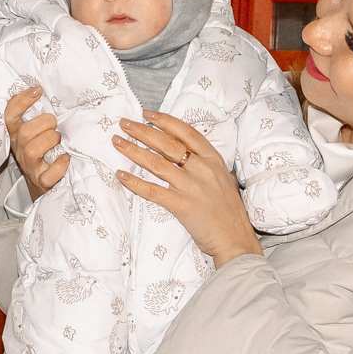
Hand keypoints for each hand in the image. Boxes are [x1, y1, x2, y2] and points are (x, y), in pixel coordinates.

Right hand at [4, 87, 64, 198]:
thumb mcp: (37, 133)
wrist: (42, 186)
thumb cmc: (43, 153)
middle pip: (24, 132)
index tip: (38, 90)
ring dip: (50, 141)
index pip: (10, 115)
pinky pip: (47, 176)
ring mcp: (30, 167)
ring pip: (32, 150)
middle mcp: (20, 149)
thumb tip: (49, 92)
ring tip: (59, 141)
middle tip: (55, 126)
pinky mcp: (41, 182)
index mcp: (18, 134)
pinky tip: (66, 158)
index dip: (20, 101)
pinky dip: (59, 166)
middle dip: (44, 123)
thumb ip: (39, 116)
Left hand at [113, 114, 262, 268]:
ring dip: (134, 151)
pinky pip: (152, 190)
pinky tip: (121, 174)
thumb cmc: (229, 212)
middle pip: (167, 144)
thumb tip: (188, 154)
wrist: (235, 239)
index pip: (186, 132)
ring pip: (156, 163)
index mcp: (213, 160)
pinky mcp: (181, 206)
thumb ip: (207, 165)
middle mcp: (202, 169)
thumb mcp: (224, 179)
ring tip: (118, 142)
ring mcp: (191, 187)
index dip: (165, 121)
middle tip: (124, 124)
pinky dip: (134, 182)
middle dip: (142, 131)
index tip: (146, 114)